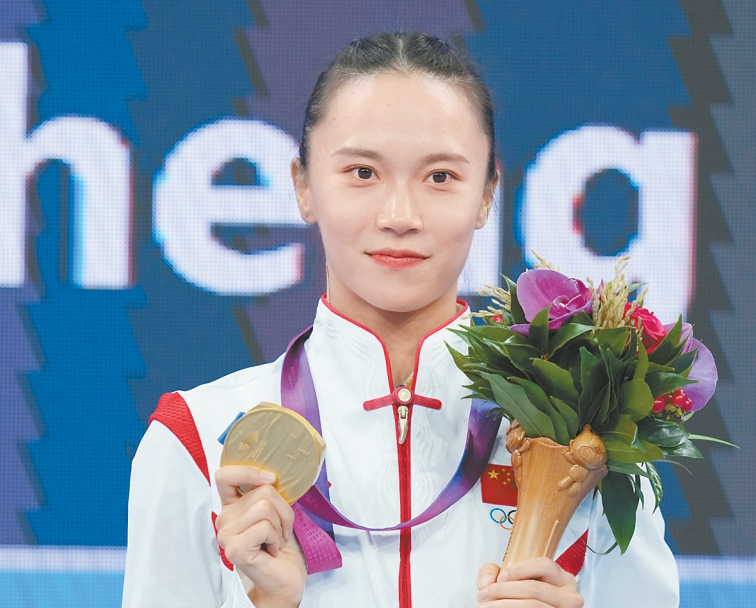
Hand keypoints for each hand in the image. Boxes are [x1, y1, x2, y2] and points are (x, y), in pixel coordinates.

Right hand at [215, 466, 306, 607]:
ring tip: (276, 539)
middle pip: (261, 490)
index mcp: (232, 506)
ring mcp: (226, 535)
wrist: (285, 578)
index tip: (270, 479)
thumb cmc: (281, 545)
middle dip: (282, 509)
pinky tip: (272, 549)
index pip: (224, 475)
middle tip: (280, 529)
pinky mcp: (235, 549)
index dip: (248, 471)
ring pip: (265, 506)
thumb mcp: (275, 511)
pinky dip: (277, 537)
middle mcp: (224, 519)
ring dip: (281, 524)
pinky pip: (265, 526)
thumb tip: (273, 475)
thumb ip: (267, 493)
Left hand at [476, 558, 583, 607]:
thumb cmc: (521, 595)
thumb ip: (493, 572)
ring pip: (534, 606)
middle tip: (484, 594)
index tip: (500, 577)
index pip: (545, 566)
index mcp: (562, 579)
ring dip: (504, 605)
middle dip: (504, 591)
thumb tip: (485, 583)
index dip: (520, 570)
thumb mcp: (511, 578)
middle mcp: (570, 597)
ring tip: (486, 606)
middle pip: (535, 589)